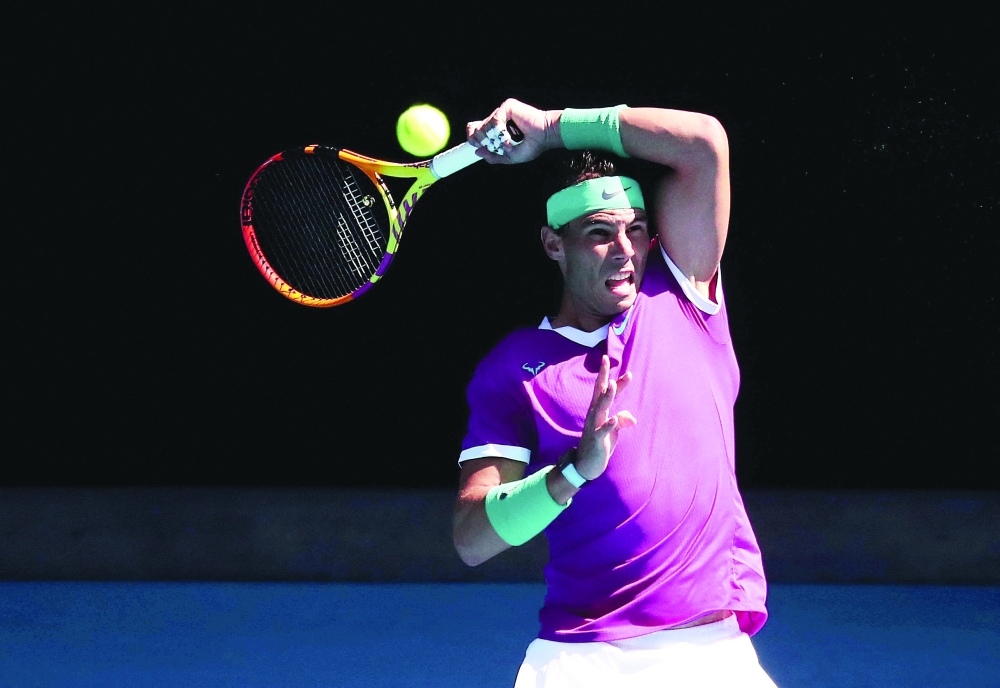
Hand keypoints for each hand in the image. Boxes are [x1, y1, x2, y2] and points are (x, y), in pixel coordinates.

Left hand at [465, 98, 556, 164]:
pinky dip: (500, 130)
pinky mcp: (507, 106)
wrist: (546, 136)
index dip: (473, 137)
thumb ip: (494, 156)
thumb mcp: (510, 157)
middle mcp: (498, 119)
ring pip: (485, 125)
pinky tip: (509, 134)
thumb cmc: (533, 145)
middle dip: (480, 139)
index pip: (478, 129)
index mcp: (498, 129)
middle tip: (490, 145)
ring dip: (493, 138)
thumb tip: (477, 151)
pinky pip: (494, 120)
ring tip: (507, 142)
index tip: (475, 145)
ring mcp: (502, 112)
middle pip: (477, 127)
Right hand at [574, 355, 636, 480]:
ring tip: (613, 384)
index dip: (617, 381)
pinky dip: (608, 424)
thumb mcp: (613, 431)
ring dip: (607, 396)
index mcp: (599, 411)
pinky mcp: (596, 440)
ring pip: (601, 408)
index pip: (607, 392)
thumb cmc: (599, 445)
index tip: (624, 368)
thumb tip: (632, 418)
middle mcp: (595, 415)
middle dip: (604, 376)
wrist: (585, 465)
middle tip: (606, 360)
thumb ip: (621, 420)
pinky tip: (614, 419)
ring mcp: (594, 426)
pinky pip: (602, 431)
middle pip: (600, 392)